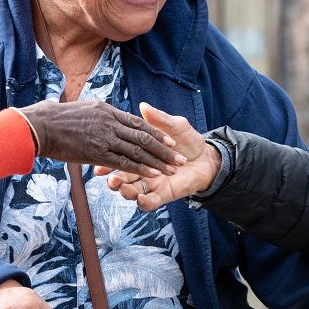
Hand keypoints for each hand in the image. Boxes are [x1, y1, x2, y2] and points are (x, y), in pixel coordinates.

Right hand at [18, 100, 183, 174]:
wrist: (40, 125)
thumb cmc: (54, 118)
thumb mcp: (82, 109)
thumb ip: (97, 114)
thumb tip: (104, 115)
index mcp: (107, 111)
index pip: (138, 123)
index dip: (156, 133)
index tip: (170, 141)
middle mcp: (110, 122)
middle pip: (144, 137)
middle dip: (164, 149)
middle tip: (180, 158)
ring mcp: (104, 137)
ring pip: (138, 150)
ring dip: (158, 161)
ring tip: (173, 169)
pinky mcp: (97, 152)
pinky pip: (124, 162)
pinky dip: (141, 169)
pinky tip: (154, 175)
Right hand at [99, 103, 218, 209]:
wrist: (207, 157)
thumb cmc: (188, 139)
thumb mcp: (175, 125)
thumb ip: (160, 119)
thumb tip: (144, 106)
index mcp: (139, 152)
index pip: (121, 155)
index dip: (109, 160)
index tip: (101, 163)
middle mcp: (141, 169)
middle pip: (123, 176)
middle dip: (115, 178)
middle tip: (110, 178)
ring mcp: (151, 183)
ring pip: (133, 190)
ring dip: (125, 190)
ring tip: (121, 188)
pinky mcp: (162, 195)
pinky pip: (150, 203)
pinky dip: (144, 202)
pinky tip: (140, 198)